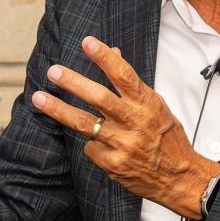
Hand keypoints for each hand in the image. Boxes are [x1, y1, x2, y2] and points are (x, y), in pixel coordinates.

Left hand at [31, 38, 219, 217]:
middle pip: (99, 98)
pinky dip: (90, 143)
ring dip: (59, 109)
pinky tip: (99, 144)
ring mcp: (123, 144)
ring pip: (84, 123)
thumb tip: (113, 53)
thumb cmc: (167, 139)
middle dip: (73, 82)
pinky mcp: (113, 164)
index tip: (87, 43)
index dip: (104, 58)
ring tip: (39, 98)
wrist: (180, 178)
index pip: (124, 75)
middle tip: (54, 72)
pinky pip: (90, 148)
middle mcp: (135, 122)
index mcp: (147, 104)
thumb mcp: (156, 106)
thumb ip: (131, 84)